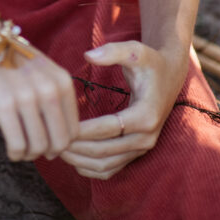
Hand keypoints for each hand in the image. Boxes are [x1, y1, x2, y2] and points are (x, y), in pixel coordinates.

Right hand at [0, 42, 79, 162]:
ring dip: (30, 154)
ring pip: (38, 147)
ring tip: (21, 149)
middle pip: (60, 142)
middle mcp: (49, 89)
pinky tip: (11, 150)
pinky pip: (17, 145)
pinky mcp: (5, 106)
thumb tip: (60, 134)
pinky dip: (15, 154)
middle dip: (48, 152)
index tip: (49, 143)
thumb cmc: (9, 57)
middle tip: (34, 150)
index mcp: (62, 81)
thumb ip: (55, 96)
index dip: (62, 142)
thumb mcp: (42, 70)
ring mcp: (28, 98)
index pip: (74, 129)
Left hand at [59, 39, 188, 179]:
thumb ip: (113, 51)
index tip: (59, 125)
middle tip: (51, 137)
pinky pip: (110, 169)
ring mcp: (142, 149)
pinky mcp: (135, 153)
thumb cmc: (149, 62)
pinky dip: (89, 168)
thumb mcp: (135, 50)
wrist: (169, 76)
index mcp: (146, 115)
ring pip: (106, 164)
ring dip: (79, 160)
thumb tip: (88, 55)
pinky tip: (71, 158)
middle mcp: (146, 138)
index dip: (82, 130)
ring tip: (56, 148)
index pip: (108, 129)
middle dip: (76, 147)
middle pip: (104, 151)